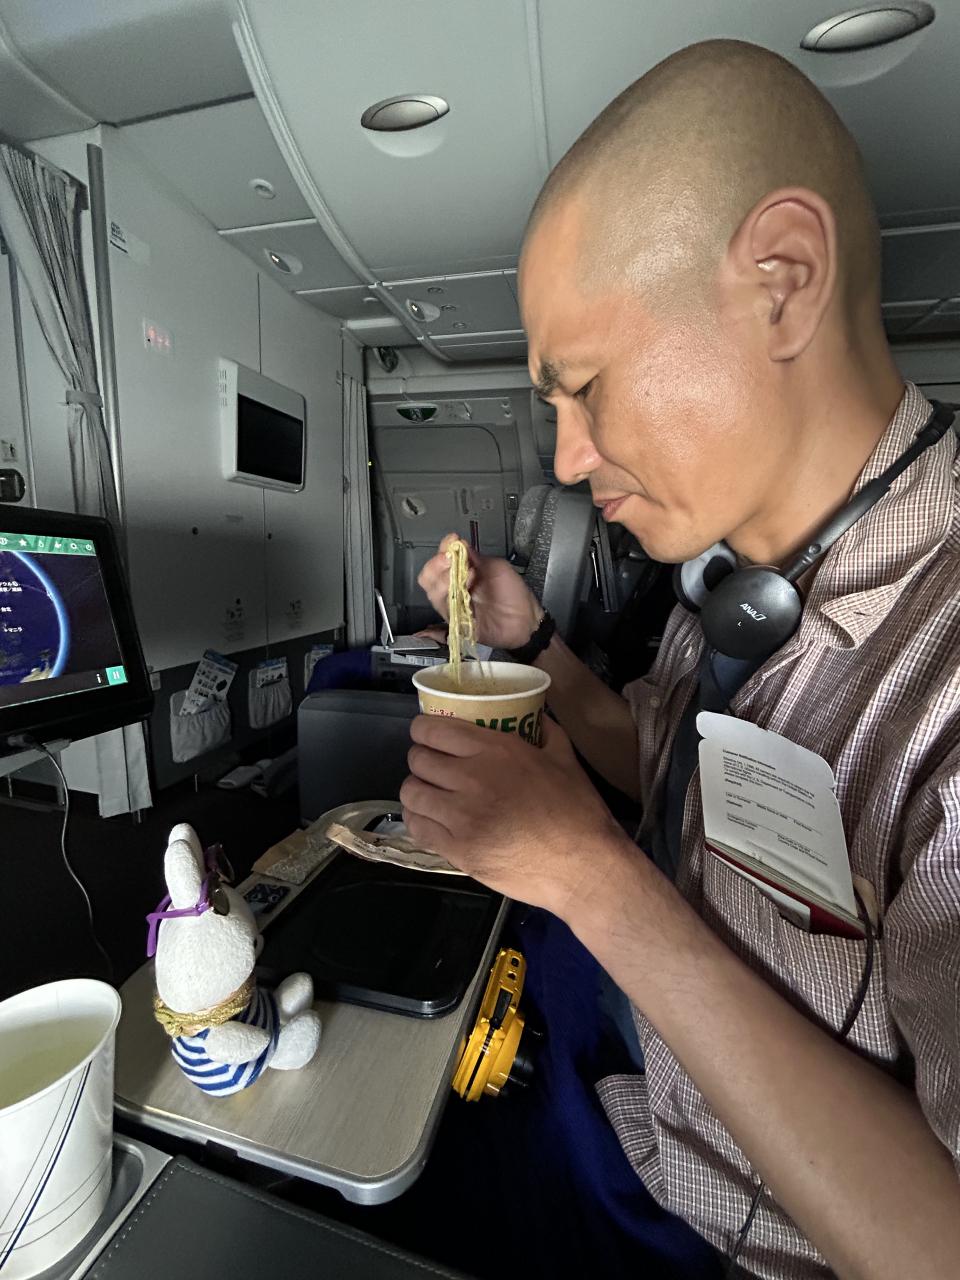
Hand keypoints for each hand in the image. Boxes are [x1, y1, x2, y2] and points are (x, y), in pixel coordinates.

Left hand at [400, 714, 631, 917]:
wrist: (583, 866)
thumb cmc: (578, 811)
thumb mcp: (566, 759)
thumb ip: (546, 732)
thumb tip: (535, 715)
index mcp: (496, 750)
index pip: (432, 730)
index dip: (422, 731)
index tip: (427, 737)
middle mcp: (471, 778)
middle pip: (418, 759)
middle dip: (421, 760)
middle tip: (433, 769)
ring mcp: (461, 817)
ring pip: (411, 792)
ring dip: (417, 790)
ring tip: (430, 795)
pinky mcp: (458, 850)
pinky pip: (417, 827)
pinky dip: (418, 819)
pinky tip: (431, 819)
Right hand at [417, 533, 542, 650]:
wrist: (524, 620)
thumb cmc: (514, 594)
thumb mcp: (497, 567)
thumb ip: (476, 557)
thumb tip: (459, 544)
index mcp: (463, 572)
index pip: (442, 557)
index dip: (444, 547)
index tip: (452, 540)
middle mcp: (454, 587)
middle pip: (429, 575)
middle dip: (436, 563)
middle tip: (449, 558)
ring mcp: (454, 604)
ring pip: (432, 589)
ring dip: (444, 577)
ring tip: (465, 572)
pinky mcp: (455, 619)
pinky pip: (442, 606)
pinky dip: (451, 593)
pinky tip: (467, 584)